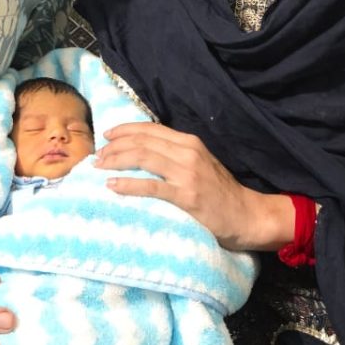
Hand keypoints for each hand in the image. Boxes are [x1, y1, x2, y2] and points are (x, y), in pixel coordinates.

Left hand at [94, 121, 293, 251]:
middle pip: (142, 141)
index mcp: (189, 142)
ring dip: (116, 160)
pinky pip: (150, 187)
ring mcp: (187, 174)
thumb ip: (176, 154)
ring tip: (99, 167)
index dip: (124, 130)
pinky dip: (128, 184)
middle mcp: (187, 152)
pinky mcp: (186, 196)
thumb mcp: (200, 163)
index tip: (107, 136)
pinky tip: (112, 185)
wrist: (247, 214)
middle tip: (97, 156)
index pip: (149, 129)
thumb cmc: (220, 192)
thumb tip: (142, 151)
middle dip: (114, 146)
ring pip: (143, 157)